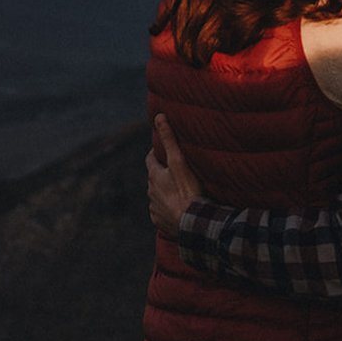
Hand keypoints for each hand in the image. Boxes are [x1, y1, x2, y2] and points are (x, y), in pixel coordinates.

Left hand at [146, 114, 203, 236]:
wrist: (191, 224)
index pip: (150, 159)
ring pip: (158, 196)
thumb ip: (169, 140)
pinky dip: (168, 209)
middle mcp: (150, 192)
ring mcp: (154, 208)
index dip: (156, 153)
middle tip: (176, 170)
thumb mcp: (179, 162)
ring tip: (180, 191)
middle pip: (154, 178)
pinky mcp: (160, 221)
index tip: (163, 150)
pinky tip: (178, 209)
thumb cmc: (187, 191)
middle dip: (162, 174)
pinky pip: (162, 212)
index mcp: (154, 176)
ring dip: (165, 192)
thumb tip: (159, 116)